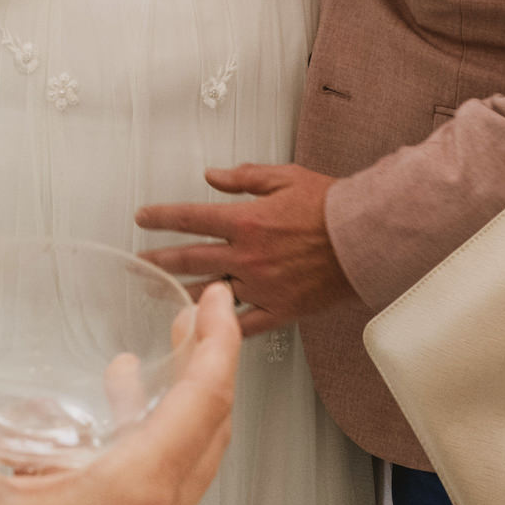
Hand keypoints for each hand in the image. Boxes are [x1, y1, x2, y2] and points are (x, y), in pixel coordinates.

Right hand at [0, 283, 240, 504]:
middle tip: (196, 320)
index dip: (217, 339)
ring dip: (176, 413)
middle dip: (206, 366)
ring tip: (142, 371)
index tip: (217, 297)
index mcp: (133, 495)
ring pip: (187, 470)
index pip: (206, 399)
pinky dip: (148, 457)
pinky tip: (92, 450)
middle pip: (210, 430)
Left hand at [135, 165, 356, 336]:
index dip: (160, 218)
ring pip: (209, 295)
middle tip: (139, 263)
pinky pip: (245, 324)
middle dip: (158, 260)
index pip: (189, 218)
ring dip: (180, 293)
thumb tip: (211, 176)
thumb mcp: (284, 177)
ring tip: (159, 294)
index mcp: (245, 221)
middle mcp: (247, 256)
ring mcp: (261, 286)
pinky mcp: (280, 309)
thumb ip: (243, 177)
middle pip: (190, 259)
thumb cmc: (330, 206)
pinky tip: (205, 328)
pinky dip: (223, 326)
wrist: (365, 237)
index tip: (142, 218)